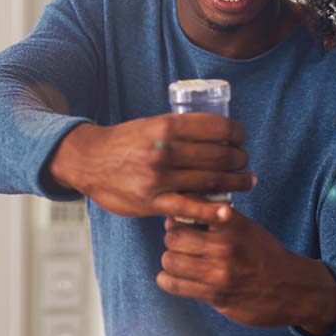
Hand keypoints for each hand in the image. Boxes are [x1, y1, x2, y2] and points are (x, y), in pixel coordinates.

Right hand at [49, 114, 254, 220]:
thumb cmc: (127, 142)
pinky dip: (212, 210)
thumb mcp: (153, 124)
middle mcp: (165, 150)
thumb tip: (220, 133)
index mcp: (167, 126)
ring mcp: (158, 177)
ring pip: (210, 180)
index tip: (241, 138)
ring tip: (247, 181)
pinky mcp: (152, 201)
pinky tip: (229, 210)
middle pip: (219, 155)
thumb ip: (182, 129)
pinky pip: (188, 207)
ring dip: (236, 181)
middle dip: (240, 159)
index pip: (216, 128)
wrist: (88, 161)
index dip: (236, 133)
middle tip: (244, 161)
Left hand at [156, 208, 335, 335]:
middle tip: (179, 244)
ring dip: (171, 261)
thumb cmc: (266, 255)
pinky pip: (175, 285)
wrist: (292, 288)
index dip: (179, 216)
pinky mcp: (215, 295)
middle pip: (174, 236)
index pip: (190, 210)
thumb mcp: (247, 228)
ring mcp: (219, 272)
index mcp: (233, 223)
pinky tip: (174, 278)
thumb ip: (214, 222)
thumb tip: (172, 219)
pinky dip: (168, 280)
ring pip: (170, 260)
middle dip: (172, 239)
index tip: (180, 221)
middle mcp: (225, 246)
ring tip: (179, 261)